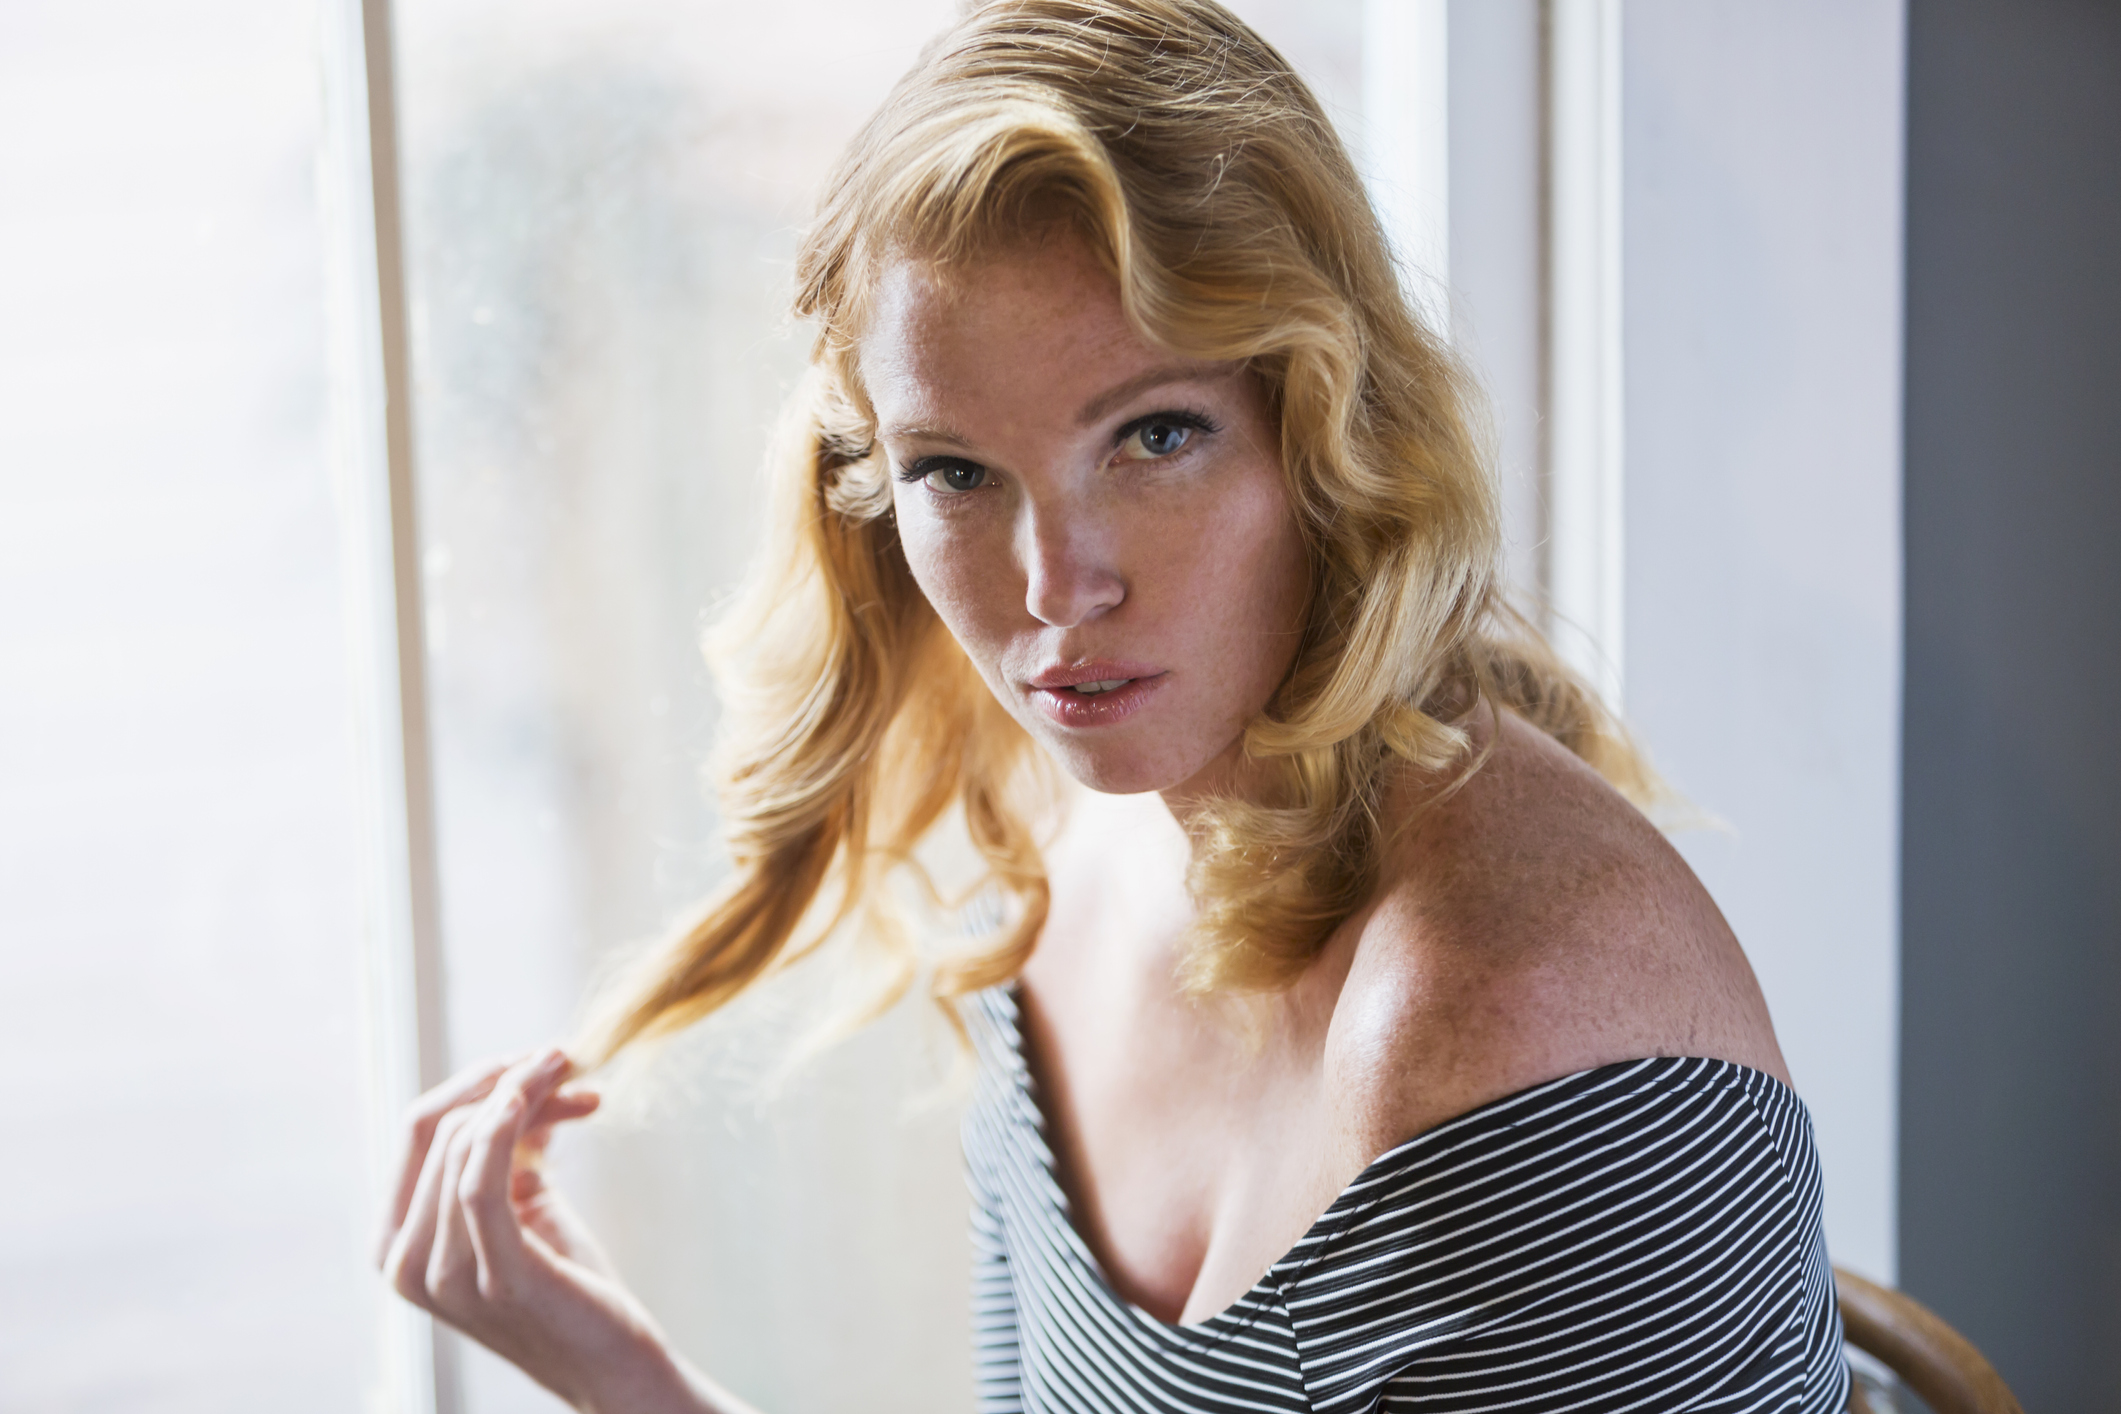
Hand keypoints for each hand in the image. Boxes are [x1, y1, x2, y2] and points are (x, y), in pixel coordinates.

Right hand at [376, 1050, 744, 1413]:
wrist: (613, 1361)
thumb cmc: (568, 1284)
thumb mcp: (521, 1206)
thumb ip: (500, 1153)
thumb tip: (511, 1084)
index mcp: (397, 1242)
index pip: (417, 1130)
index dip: (474, 1080)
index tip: (532, 1059)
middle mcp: (403, 1262)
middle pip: (442, 1128)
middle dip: (504, 1080)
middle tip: (564, 1059)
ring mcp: (444, 1276)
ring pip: (465, 1142)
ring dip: (524, 1093)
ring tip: (576, 1079)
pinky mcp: (497, 1276)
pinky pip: (480, 1181)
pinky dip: (504, 1126)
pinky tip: (538, 1096)